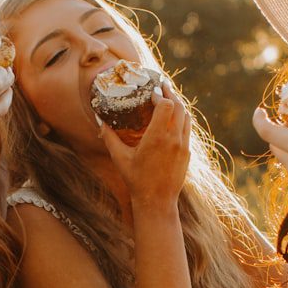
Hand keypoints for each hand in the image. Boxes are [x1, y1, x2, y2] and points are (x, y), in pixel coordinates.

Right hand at [102, 82, 190, 209]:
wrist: (157, 201)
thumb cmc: (136, 180)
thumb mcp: (120, 158)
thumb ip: (110, 138)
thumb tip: (100, 123)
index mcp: (158, 137)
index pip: (167, 105)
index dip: (160, 95)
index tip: (152, 91)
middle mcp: (174, 139)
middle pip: (179, 106)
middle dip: (171, 94)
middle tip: (162, 86)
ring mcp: (183, 146)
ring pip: (186, 116)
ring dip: (178, 105)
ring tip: (168, 98)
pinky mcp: (187, 153)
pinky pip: (187, 129)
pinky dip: (181, 118)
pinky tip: (173, 118)